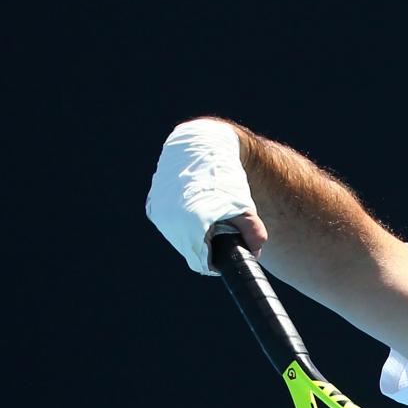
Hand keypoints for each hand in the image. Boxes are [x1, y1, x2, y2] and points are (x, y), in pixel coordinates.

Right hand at [146, 118, 258, 274]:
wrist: (203, 144)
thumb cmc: (226, 176)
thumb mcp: (246, 207)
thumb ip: (255, 235)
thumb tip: (254, 254)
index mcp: (192, 224)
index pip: (201, 263)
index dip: (215, 262)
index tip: (225, 252)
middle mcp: (171, 219)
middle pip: (189, 251)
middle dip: (204, 246)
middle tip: (218, 230)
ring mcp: (159, 211)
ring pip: (177, 239)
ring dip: (191, 235)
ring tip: (205, 215)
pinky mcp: (152, 203)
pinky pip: (168, 225)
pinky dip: (180, 223)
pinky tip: (192, 207)